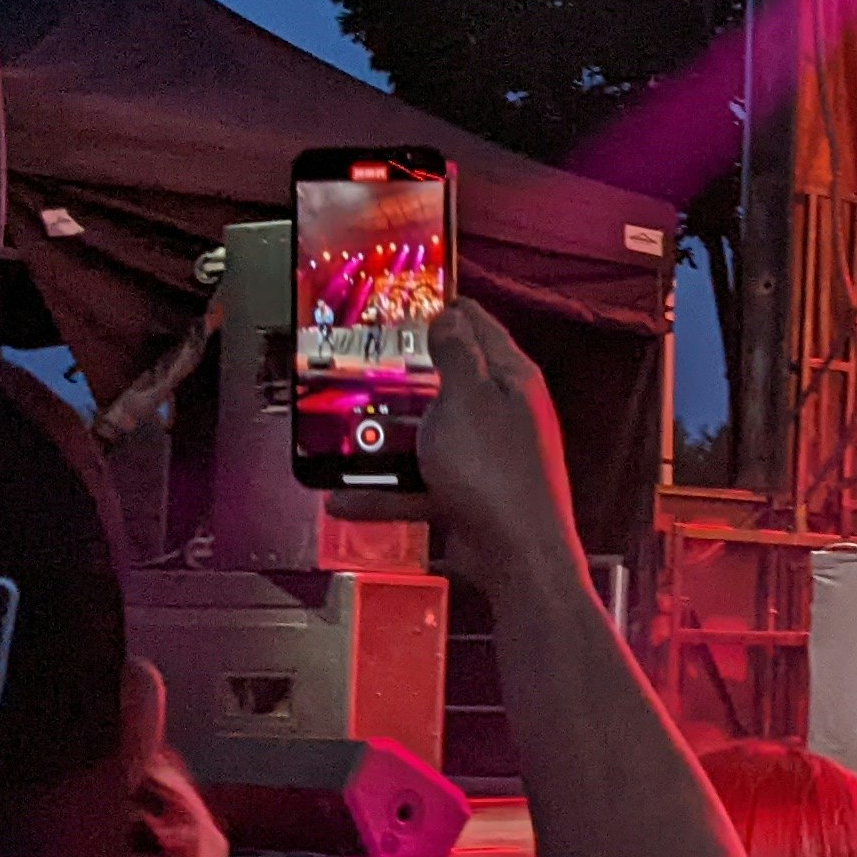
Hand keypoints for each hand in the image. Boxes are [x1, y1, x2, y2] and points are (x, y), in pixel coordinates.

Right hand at [336, 298, 588, 597]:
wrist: (516, 558)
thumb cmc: (495, 472)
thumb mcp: (467, 400)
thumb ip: (456, 356)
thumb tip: (451, 315)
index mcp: (511, 379)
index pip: (478, 326)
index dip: (442, 307)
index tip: (403, 298)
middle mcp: (503, 414)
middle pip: (447, 381)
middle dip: (403, 373)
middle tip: (357, 360)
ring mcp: (486, 458)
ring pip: (428, 436)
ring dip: (387, 436)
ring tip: (340, 425)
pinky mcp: (468, 497)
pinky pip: (419, 488)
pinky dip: (384, 493)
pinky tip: (341, 497)